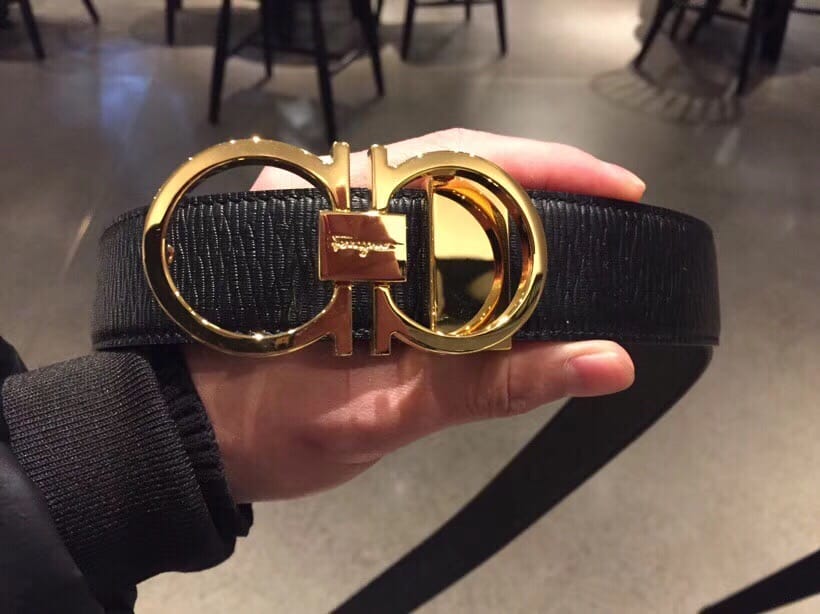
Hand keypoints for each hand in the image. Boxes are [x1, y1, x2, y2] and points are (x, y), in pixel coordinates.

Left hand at [186, 128, 644, 502]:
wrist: (187, 436)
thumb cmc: (267, 425)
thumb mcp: (380, 413)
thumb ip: (488, 385)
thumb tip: (606, 361)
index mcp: (346, 220)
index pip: (466, 163)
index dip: (551, 169)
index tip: (620, 187)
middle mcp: (338, 201)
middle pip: (462, 166)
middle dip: (543, 185)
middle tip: (614, 215)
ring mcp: (333, 222)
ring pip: (440, 193)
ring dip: (512, 213)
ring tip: (580, 236)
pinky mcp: (336, 254)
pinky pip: (416, 230)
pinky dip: (473, 245)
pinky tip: (511, 263)